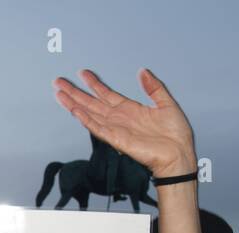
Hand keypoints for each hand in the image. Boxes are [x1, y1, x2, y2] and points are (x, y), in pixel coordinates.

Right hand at [53, 68, 195, 178]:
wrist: (178, 154)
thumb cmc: (175, 135)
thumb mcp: (167, 103)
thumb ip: (154, 87)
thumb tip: (143, 72)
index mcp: (131, 110)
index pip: (107, 94)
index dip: (94, 84)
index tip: (83, 74)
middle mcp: (120, 119)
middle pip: (92, 103)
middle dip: (75, 92)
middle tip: (60, 82)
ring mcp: (116, 129)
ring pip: (90, 114)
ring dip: (74, 104)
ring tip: (60, 94)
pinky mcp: (116, 139)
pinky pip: (97, 128)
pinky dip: (86, 119)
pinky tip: (75, 111)